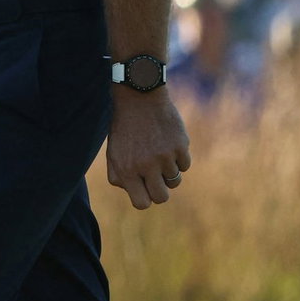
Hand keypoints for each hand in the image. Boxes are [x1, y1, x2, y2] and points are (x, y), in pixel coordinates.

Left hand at [106, 89, 191, 208]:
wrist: (139, 96)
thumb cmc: (125, 127)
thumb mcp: (114, 151)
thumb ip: (120, 176)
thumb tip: (135, 194)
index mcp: (125, 169)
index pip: (141, 204)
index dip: (145, 198)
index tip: (145, 188)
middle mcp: (145, 166)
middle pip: (161, 198)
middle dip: (159, 189)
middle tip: (155, 175)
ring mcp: (164, 157)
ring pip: (174, 181)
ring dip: (168, 170)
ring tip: (159, 152)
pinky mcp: (180, 146)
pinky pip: (185, 166)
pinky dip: (179, 158)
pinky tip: (168, 142)